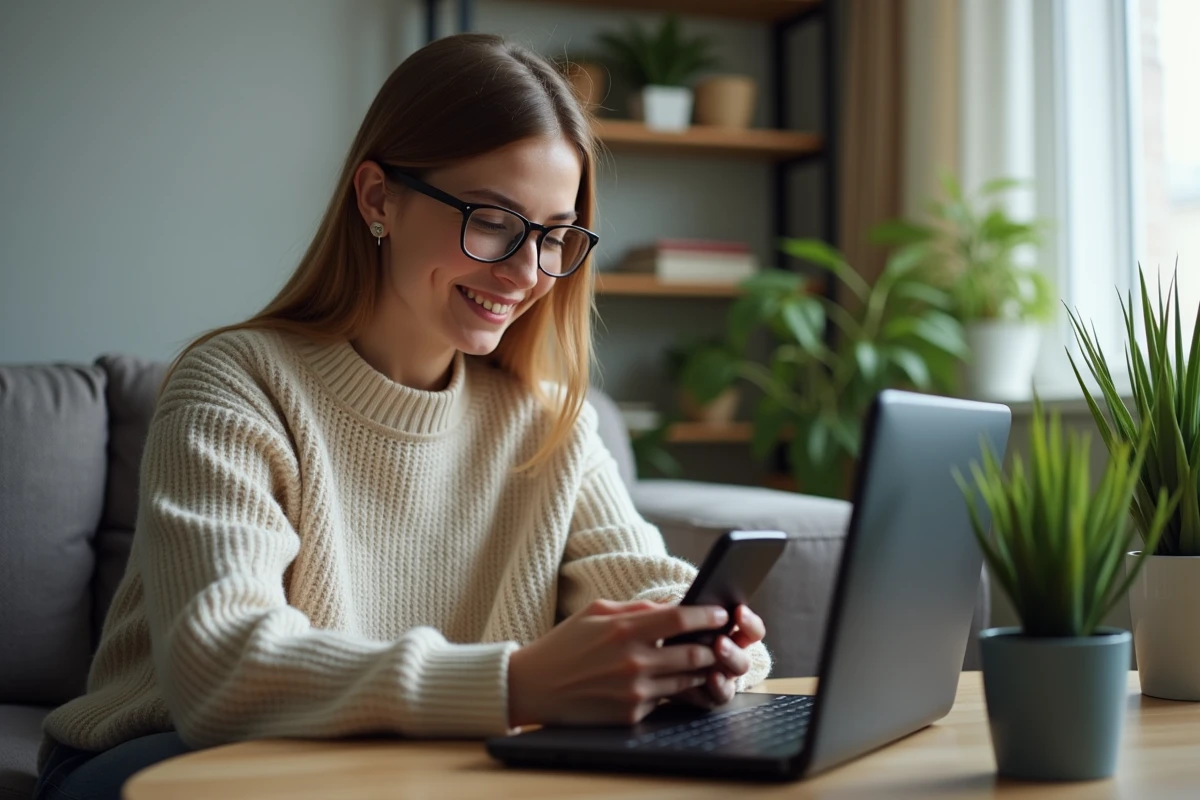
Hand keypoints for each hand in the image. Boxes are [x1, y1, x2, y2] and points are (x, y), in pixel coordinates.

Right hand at [507, 599, 727, 726]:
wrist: (533, 687)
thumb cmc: (565, 644)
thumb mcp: (596, 612)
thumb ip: (636, 609)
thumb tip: (673, 607)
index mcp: (624, 629)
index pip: (680, 619)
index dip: (707, 615)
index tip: (722, 613)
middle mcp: (632, 661)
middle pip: (694, 653)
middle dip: (713, 646)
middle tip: (722, 640)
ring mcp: (634, 691)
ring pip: (686, 680)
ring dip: (700, 670)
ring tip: (704, 660)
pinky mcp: (631, 714)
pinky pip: (664, 700)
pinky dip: (671, 689)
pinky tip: (670, 681)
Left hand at [672, 605, 765, 709]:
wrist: (657, 671)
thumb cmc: (672, 640)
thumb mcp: (676, 624)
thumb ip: (684, 614)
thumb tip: (682, 604)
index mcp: (730, 635)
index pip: (751, 629)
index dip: (749, 622)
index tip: (739, 611)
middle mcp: (732, 657)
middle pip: (746, 654)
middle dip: (734, 647)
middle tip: (719, 640)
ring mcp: (725, 677)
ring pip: (738, 672)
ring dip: (729, 661)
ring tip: (715, 653)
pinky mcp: (713, 695)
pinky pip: (722, 695)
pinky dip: (718, 686)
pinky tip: (710, 677)